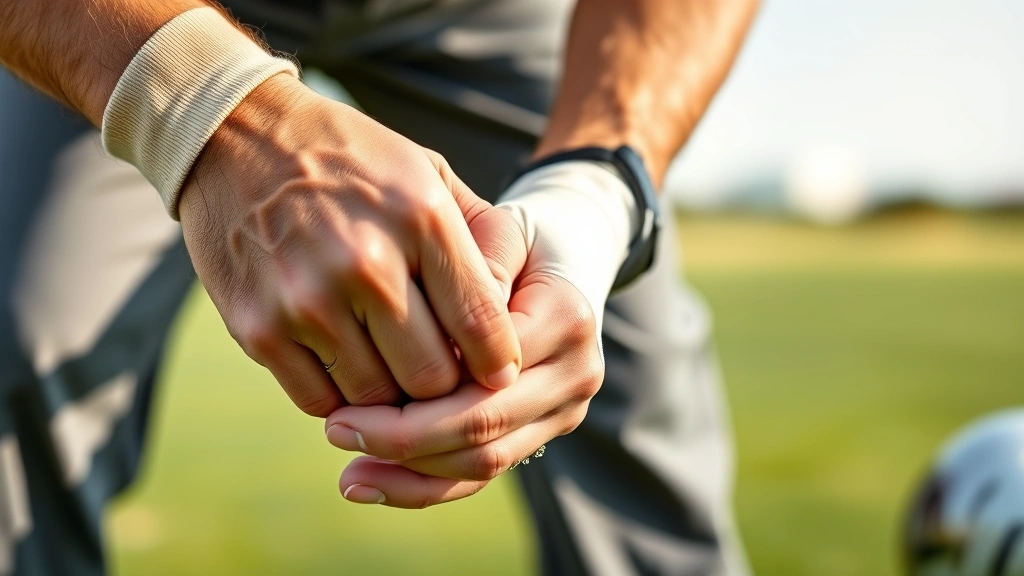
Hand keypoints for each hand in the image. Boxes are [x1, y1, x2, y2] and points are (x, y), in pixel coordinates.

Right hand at [178, 73, 520, 415]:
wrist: (235, 138)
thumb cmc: (350, 161)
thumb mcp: (428, 172)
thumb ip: (482, 238)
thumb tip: (516, 312)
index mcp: (420, 218)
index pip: (481, 325)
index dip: (498, 363)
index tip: (496, 373)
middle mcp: (365, 263)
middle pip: (432, 376)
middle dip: (444, 385)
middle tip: (439, 374)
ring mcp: (307, 301)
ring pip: (376, 399)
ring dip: (390, 395)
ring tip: (389, 365)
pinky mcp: (259, 329)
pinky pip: (319, 400)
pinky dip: (340, 397)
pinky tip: (345, 363)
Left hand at [323, 206, 605, 507]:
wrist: (557, 261)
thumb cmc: (510, 241)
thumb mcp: (493, 233)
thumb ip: (470, 269)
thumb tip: (430, 324)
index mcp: (566, 319)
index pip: (488, 371)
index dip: (421, 389)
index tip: (351, 383)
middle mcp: (575, 373)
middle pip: (487, 428)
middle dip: (407, 439)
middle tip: (338, 430)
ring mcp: (562, 410)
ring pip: (485, 463)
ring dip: (411, 473)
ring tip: (348, 469)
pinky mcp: (539, 433)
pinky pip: (481, 474)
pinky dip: (424, 486)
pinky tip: (369, 483)